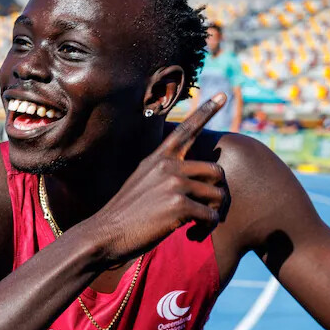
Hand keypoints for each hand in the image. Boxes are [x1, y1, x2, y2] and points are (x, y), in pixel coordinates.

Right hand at [87, 93, 229, 264]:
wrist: (105, 234)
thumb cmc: (126, 214)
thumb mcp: (143, 183)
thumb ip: (166, 175)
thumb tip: (195, 181)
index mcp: (159, 158)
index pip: (187, 129)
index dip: (207, 111)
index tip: (224, 94)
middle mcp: (168, 165)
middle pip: (217, 171)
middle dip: (218, 194)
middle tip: (208, 212)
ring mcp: (174, 183)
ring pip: (218, 195)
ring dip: (214, 214)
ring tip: (198, 226)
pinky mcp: (178, 205)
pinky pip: (210, 216)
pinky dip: (206, 228)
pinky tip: (191, 235)